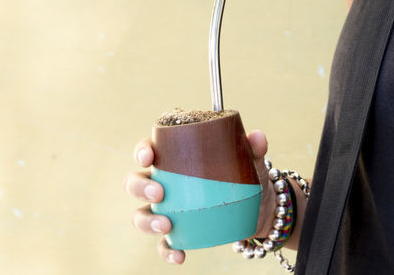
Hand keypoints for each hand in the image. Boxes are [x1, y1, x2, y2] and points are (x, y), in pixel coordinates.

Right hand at [126, 130, 272, 264]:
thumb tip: (257, 137)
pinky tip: (179, 256)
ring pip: (141, 215)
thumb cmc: (246, 174)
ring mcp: (168, 209)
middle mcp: (164, 182)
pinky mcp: (178, 232)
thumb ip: (253, 147)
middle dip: (140, 187)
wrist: (258, 207)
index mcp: (175, 157)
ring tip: (166, 225)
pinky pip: (164, 245)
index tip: (149, 157)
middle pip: (135, 182)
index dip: (142, 150)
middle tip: (160, 192)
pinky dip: (168, 251)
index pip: (149, 148)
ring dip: (147, 221)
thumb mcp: (251, 160)